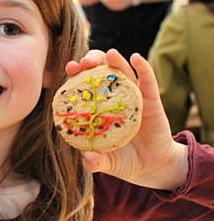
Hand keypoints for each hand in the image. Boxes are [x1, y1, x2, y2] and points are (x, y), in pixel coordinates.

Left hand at [65, 49, 187, 189]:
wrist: (151, 166)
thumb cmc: (122, 160)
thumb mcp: (106, 163)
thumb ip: (95, 162)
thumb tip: (88, 158)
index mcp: (96, 108)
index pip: (84, 86)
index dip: (76, 75)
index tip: (69, 68)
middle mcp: (112, 98)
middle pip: (101, 72)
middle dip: (92, 62)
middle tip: (85, 62)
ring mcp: (132, 97)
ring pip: (123, 72)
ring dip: (115, 60)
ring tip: (110, 53)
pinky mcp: (151, 100)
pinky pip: (147, 81)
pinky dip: (143, 68)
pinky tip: (137, 58)